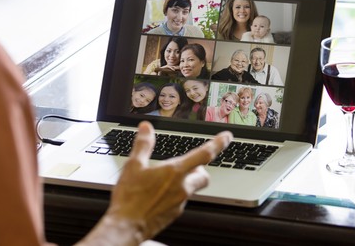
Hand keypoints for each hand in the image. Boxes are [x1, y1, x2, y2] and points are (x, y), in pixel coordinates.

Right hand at [108, 121, 231, 241]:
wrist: (127, 226)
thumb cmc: (130, 198)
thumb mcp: (133, 165)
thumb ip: (143, 144)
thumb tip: (146, 128)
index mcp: (174, 172)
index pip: (204, 154)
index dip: (218, 144)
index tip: (227, 137)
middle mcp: (181, 188)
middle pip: (203, 176)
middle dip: (200, 168)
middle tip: (192, 164)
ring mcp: (179, 202)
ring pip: (192, 188)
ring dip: (186, 181)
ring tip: (168, 179)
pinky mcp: (174, 214)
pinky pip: (181, 200)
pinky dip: (175, 194)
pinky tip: (159, 194)